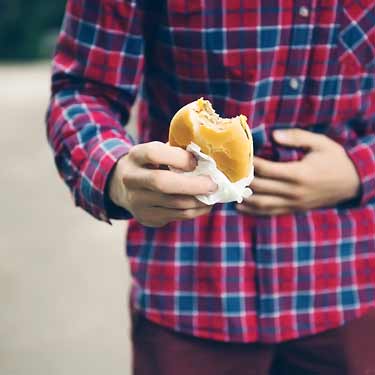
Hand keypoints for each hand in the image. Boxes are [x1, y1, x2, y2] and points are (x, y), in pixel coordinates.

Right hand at [109, 141, 216, 226]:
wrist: (124, 187)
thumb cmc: (152, 164)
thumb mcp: (158, 151)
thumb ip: (178, 151)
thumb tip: (207, 158)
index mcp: (136, 156)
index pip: (154, 154)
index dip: (179, 158)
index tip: (196, 162)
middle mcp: (131, 180)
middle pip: (162, 183)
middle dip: (193, 185)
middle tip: (213, 184)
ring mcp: (137, 202)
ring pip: (174, 204)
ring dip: (199, 201)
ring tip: (212, 194)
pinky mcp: (147, 218)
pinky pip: (178, 216)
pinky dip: (195, 210)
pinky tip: (203, 204)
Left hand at [237, 129, 360, 215]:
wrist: (353, 184)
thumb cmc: (336, 160)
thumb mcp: (320, 143)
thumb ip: (296, 138)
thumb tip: (273, 135)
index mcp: (298, 174)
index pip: (265, 169)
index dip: (249, 163)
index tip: (237, 156)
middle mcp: (292, 191)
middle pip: (259, 187)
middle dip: (241, 180)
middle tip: (226, 173)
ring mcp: (292, 203)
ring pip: (261, 204)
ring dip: (243, 198)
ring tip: (229, 190)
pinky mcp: (293, 210)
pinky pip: (269, 213)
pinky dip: (253, 211)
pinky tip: (241, 206)